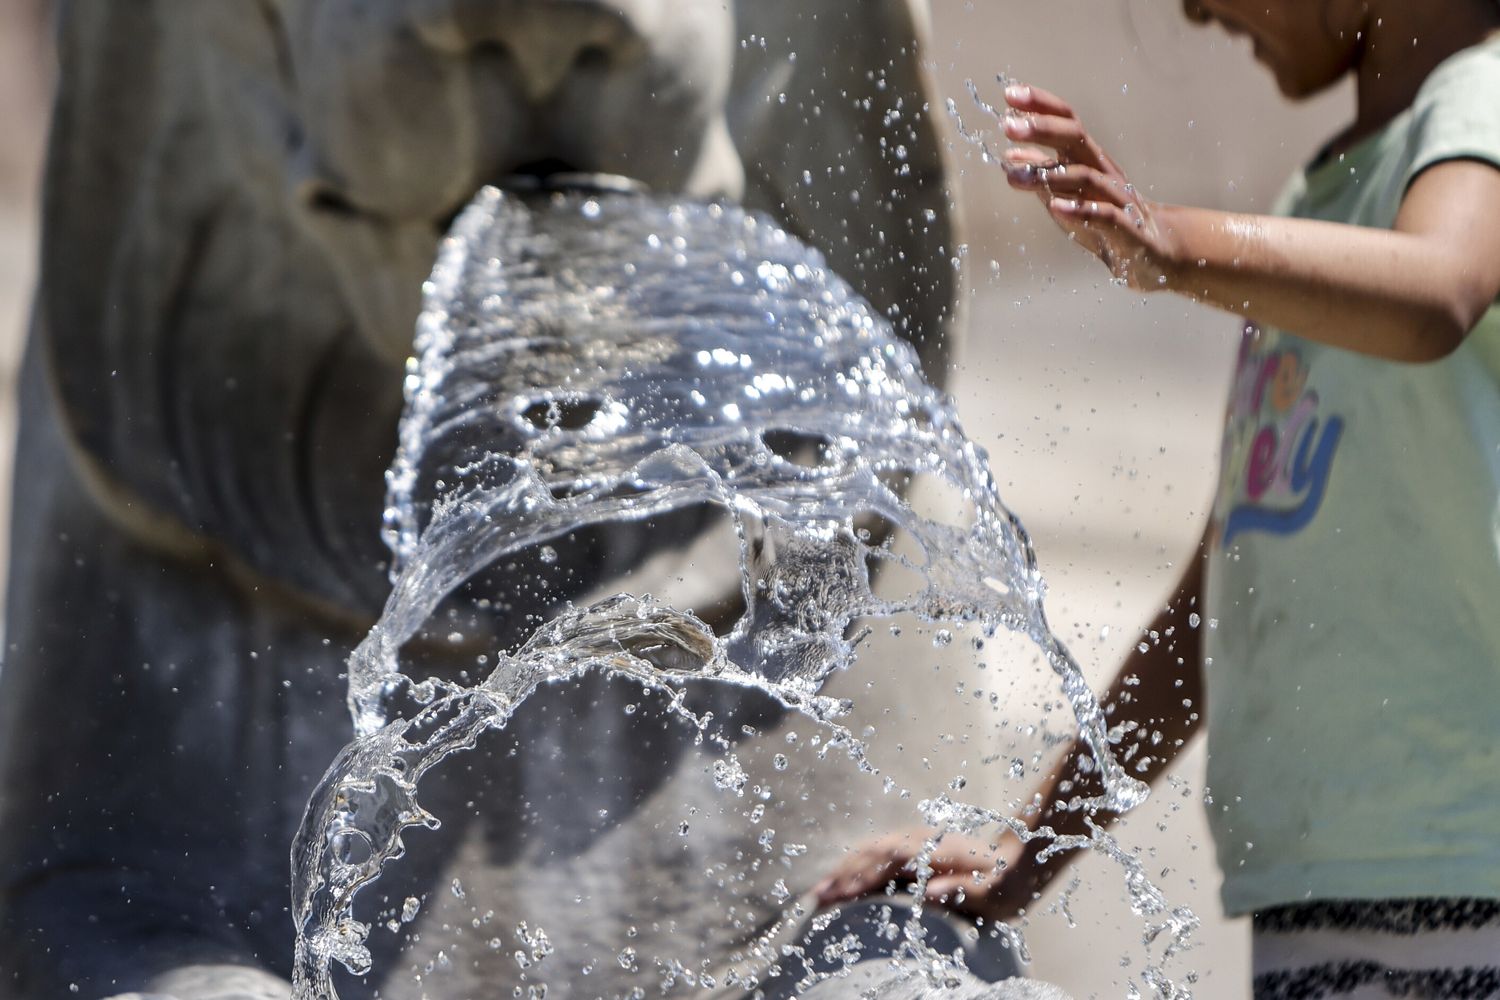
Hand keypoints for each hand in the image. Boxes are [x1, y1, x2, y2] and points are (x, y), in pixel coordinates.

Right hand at [812, 829, 1039, 924]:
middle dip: (843, 873)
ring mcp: (912, 845)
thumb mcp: (990, 889)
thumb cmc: (1003, 881)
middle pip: (872, 851)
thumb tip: (929, 890)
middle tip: (817, 897)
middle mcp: (918, 841)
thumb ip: (960, 887)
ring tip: (817, 895)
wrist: (1016, 862)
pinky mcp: (910, 855)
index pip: (890, 854)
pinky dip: (853, 871)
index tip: (844, 890)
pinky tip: (839, 886)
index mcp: (935, 847)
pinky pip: (875, 860)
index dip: (865, 870)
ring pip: (869, 854)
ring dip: (843, 872)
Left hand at [1000, 83, 1181, 290]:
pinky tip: (1055, 207)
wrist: (1151, 251)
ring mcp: (1116, 197)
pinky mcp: (1126, 228)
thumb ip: (1042, 172)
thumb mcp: (1067, 192)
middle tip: (1007, 125)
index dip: (1040, 106)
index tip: (1009, 94)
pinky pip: (1104, 215)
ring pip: (1085, 176)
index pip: (1066, 122)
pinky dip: (1079, 210)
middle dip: (1042, 129)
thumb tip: (1009, 154)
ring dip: (1048, 174)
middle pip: (1075, 138)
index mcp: (1087, 158)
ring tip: (1014, 177)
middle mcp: (1103, 170)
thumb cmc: (1105, 216)